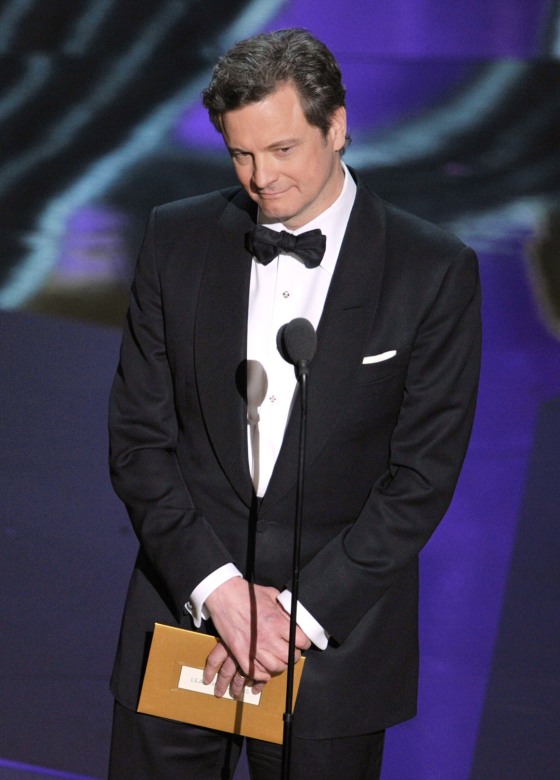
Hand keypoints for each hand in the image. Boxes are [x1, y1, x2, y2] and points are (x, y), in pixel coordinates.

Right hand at [203, 578, 310, 696]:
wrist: (224, 595)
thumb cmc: (248, 593)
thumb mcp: (271, 595)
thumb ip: (283, 609)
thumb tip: (293, 617)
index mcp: (277, 622)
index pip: (300, 641)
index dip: (304, 643)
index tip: (302, 642)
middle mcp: (267, 637)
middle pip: (289, 657)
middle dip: (293, 655)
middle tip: (291, 652)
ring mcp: (253, 647)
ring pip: (274, 667)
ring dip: (279, 666)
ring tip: (278, 661)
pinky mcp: (240, 652)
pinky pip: (254, 671)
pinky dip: (262, 674)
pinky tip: (264, 670)